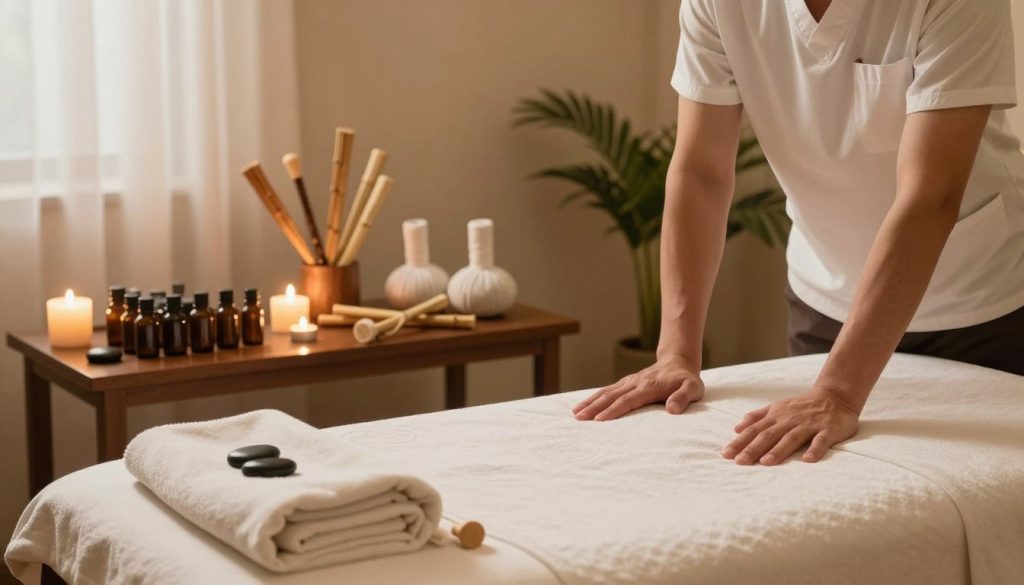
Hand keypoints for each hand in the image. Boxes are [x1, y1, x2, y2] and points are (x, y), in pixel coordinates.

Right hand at [573, 355, 704, 420]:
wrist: (678, 362)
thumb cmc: (686, 380)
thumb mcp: (693, 389)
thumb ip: (683, 398)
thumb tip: (672, 409)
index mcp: (649, 387)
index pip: (627, 400)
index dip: (613, 410)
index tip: (599, 420)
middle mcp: (635, 383)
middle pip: (611, 396)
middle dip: (594, 407)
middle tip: (578, 418)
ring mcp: (628, 382)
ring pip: (606, 392)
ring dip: (590, 402)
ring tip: (575, 413)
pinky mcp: (626, 382)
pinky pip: (607, 390)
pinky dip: (594, 397)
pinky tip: (584, 405)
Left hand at [723, 387, 859, 464]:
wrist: (834, 396)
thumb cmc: (801, 406)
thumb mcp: (777, 407)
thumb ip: (757, 417)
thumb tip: (736, 428)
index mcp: (776, 416)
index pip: (754, 430)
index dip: (740, 442)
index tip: (726, 454)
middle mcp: (789, 420)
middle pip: (768, 435)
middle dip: (753, 448)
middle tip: (739, 461)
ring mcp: (809, 425)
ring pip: (791, 438)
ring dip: (778, 450)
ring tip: (765, 462)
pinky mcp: (828, 430)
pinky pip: (821, 440)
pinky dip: (814, 449)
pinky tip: (807, 460)